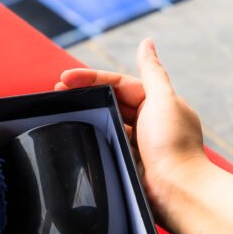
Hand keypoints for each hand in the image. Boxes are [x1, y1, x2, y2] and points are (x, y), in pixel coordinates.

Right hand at [56, 38, 204, 225]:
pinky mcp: (128, 161)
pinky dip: (93, 137)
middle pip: (110, 100)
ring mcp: (136, 142)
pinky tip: (78, 135)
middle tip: (56, 92)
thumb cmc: (173, 145)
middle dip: (84, 94)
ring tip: (62, 110)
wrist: (175, 190)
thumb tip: (146, 43)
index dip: (91, 78)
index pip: (118, 83)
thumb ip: (152, 71)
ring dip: (86, 115)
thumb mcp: (162, 100)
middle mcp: (147, 120)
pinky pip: (106, 143)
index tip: (64, 78)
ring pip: (106, 122)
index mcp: (157, 102)